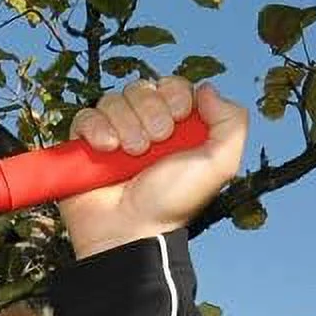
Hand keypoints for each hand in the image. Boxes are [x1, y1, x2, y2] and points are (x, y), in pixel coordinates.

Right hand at [56, 75, 247, 259]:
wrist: (129, 230)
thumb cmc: (173, 202)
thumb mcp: (220, 164)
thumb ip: (231, 121)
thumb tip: (206, 88)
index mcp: (176, 125)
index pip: (172, 85)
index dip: (174, 95)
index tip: (178, 120)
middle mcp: (143, 125)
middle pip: (142, 87)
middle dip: (149, 112)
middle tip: (153, 146)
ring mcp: (112, 134)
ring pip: (114, 100)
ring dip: (125, 124)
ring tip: (131, 154)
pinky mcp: (83, 146)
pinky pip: (85, 117)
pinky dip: (96, 128)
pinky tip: (106, 149)